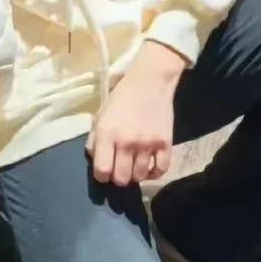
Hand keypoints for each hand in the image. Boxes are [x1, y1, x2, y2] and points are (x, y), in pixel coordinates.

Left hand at [86, 42, 185, 186]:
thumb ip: (95, 139)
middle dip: (118, 177)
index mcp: (107, 134)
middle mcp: (126, 142)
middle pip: (121, 179)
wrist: (149, 83)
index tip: (104, 171)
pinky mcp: (165, 144)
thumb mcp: (100, 115)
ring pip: (140, 177)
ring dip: (135, 174)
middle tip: (119, 168)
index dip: (102, 176)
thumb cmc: (121, 98)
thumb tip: (96, 161)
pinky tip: (149, 168)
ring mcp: (147, 145)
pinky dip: (154, 174)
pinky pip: (161, 171)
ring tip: (133, 165)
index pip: (102, 171)